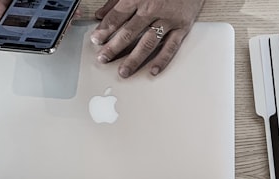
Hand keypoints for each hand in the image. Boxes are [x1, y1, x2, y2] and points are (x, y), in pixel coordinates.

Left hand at [90, 0, 204, 77]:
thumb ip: (116, 1)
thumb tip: (100, 14)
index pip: (117, 16)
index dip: (104, 29)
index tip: (96, 40)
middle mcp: (152, 9)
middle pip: (129, 32)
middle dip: (114, 47)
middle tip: (104, 58)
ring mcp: (168, 20)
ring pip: (148, 43)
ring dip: (134, 59)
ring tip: (124, 71)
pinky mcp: (182, 27)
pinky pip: (171, 47)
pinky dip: (162, 60)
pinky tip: (153, 70)